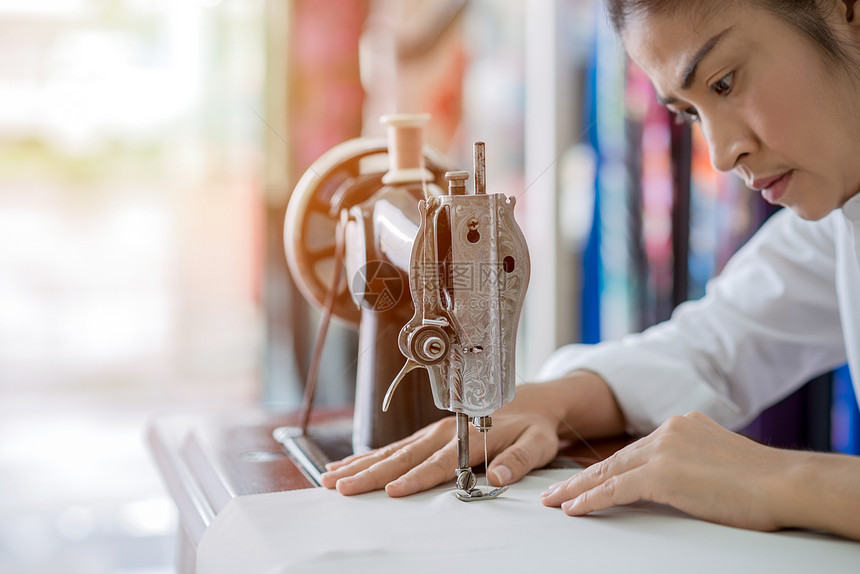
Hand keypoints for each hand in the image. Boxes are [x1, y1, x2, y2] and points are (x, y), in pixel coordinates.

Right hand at [320, 372, 624, 496]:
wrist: (531, 402)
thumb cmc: (533, 426)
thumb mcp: (538, 443)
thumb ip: (519, 460)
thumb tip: (498, 477)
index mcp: (468, 436)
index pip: (438, 463)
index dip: (415, 478)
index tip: (391, 492)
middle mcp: (443, 433)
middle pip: (402, 457)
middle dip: (369, 473)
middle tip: (341, 488)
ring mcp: (431, 433)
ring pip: (390, 451)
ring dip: (360, 465)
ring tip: (332, 478)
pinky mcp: (426, 436)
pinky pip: (393, 447)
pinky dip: (368, 456)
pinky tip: (348, 465)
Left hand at [540, 411, 797, 530]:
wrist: (785, 483)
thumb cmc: (763, 482)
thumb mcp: (718, 461)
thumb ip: (690, 461)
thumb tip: (674, 479)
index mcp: (682, 425)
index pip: (635, 450)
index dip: (608, 467)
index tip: (588, 478)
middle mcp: (669, 430)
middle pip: (615, 458)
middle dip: (582, 477)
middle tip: (555, 491)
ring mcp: (664, 449)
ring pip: (609, 471)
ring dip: (578, 489)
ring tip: (555, 502)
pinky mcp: (663, 473)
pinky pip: (616, 488)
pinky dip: (592, 500)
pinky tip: (574, 509)